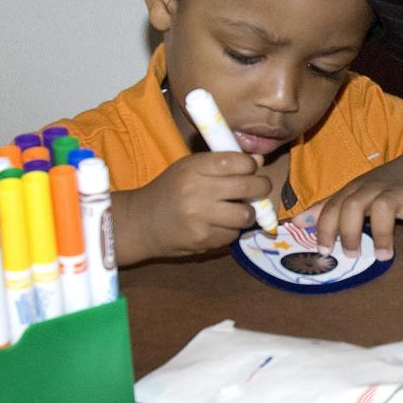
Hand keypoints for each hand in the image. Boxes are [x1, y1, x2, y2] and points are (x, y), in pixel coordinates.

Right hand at [112, 152, 272, 261]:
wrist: (141, 222)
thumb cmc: (169, 190)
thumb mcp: (188, 168)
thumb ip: (221, 164)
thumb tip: (258, 162)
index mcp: (193, 168)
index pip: (236, 161)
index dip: (250, 165)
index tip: (251, 168)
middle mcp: (197, 191)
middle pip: (248, 186)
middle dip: (261, 187)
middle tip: (260, 188)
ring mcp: (200, 218)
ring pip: (245, 214)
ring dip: (247, 213)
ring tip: (238, 210)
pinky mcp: (202, 240)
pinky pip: (232, 235)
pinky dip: (231, 230)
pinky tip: (219, 225)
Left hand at [293, 152, 402, 264]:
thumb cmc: (382, 185)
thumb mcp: (353, 192)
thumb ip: (327, 208)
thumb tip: (296, 222)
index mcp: (354, 190)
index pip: (333, 207)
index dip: (325, 228)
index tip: (323, 251)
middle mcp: (373, 190)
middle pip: (353, 205)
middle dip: (349, 231)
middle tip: (351, 255)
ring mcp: (398, 194)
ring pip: (383, 209)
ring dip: (381, 235)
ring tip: (382, 256)